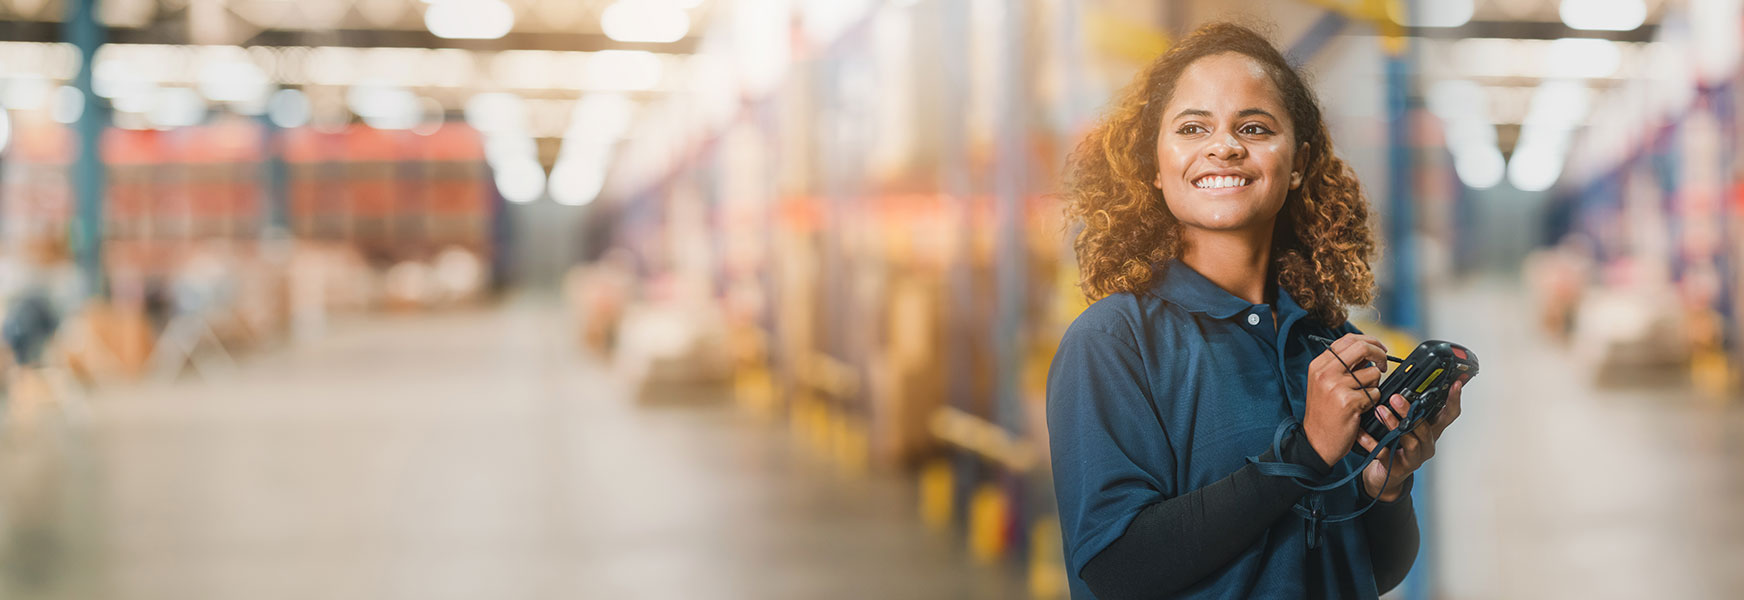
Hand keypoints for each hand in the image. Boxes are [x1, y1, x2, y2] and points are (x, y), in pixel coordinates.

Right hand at [1303, 334, 1388, 466]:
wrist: (1316, 442)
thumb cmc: (1324, 414)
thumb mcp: (1324, 384)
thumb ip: (1342, 366)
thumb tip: (1369, 352)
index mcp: (1319, 365)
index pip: (1348, 339)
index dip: (1369, 341)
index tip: (1379, 349)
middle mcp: (1325, 372)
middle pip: (1362, 348)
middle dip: (1380, 354)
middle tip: (1384, 364)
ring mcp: (1336, 386)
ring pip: (1373, 374)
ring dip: (1375, 385)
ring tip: (1362, 398)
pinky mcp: (1348, 402)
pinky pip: (1374, 393)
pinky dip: (1373, 401)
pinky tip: (1360, 409)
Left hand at [1356, 380, 1465, 501]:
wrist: (1386, 474)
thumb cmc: (1397, 446)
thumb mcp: (1407, 426)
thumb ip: (1410, 409)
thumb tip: (1404, 386)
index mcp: (1431, 431)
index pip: (1449, 415)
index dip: (1454, 400)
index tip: (1455, 383)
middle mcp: (1426, 444)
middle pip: (1425, 427)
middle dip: (1411, 411)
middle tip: (1396, 398)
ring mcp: (1414, 457)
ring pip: (1409, 440)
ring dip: (1394, 424)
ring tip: (1380, 411)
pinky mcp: (1397, 467)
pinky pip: (1384, 453)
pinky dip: (1372, 442)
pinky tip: (1362, 433)